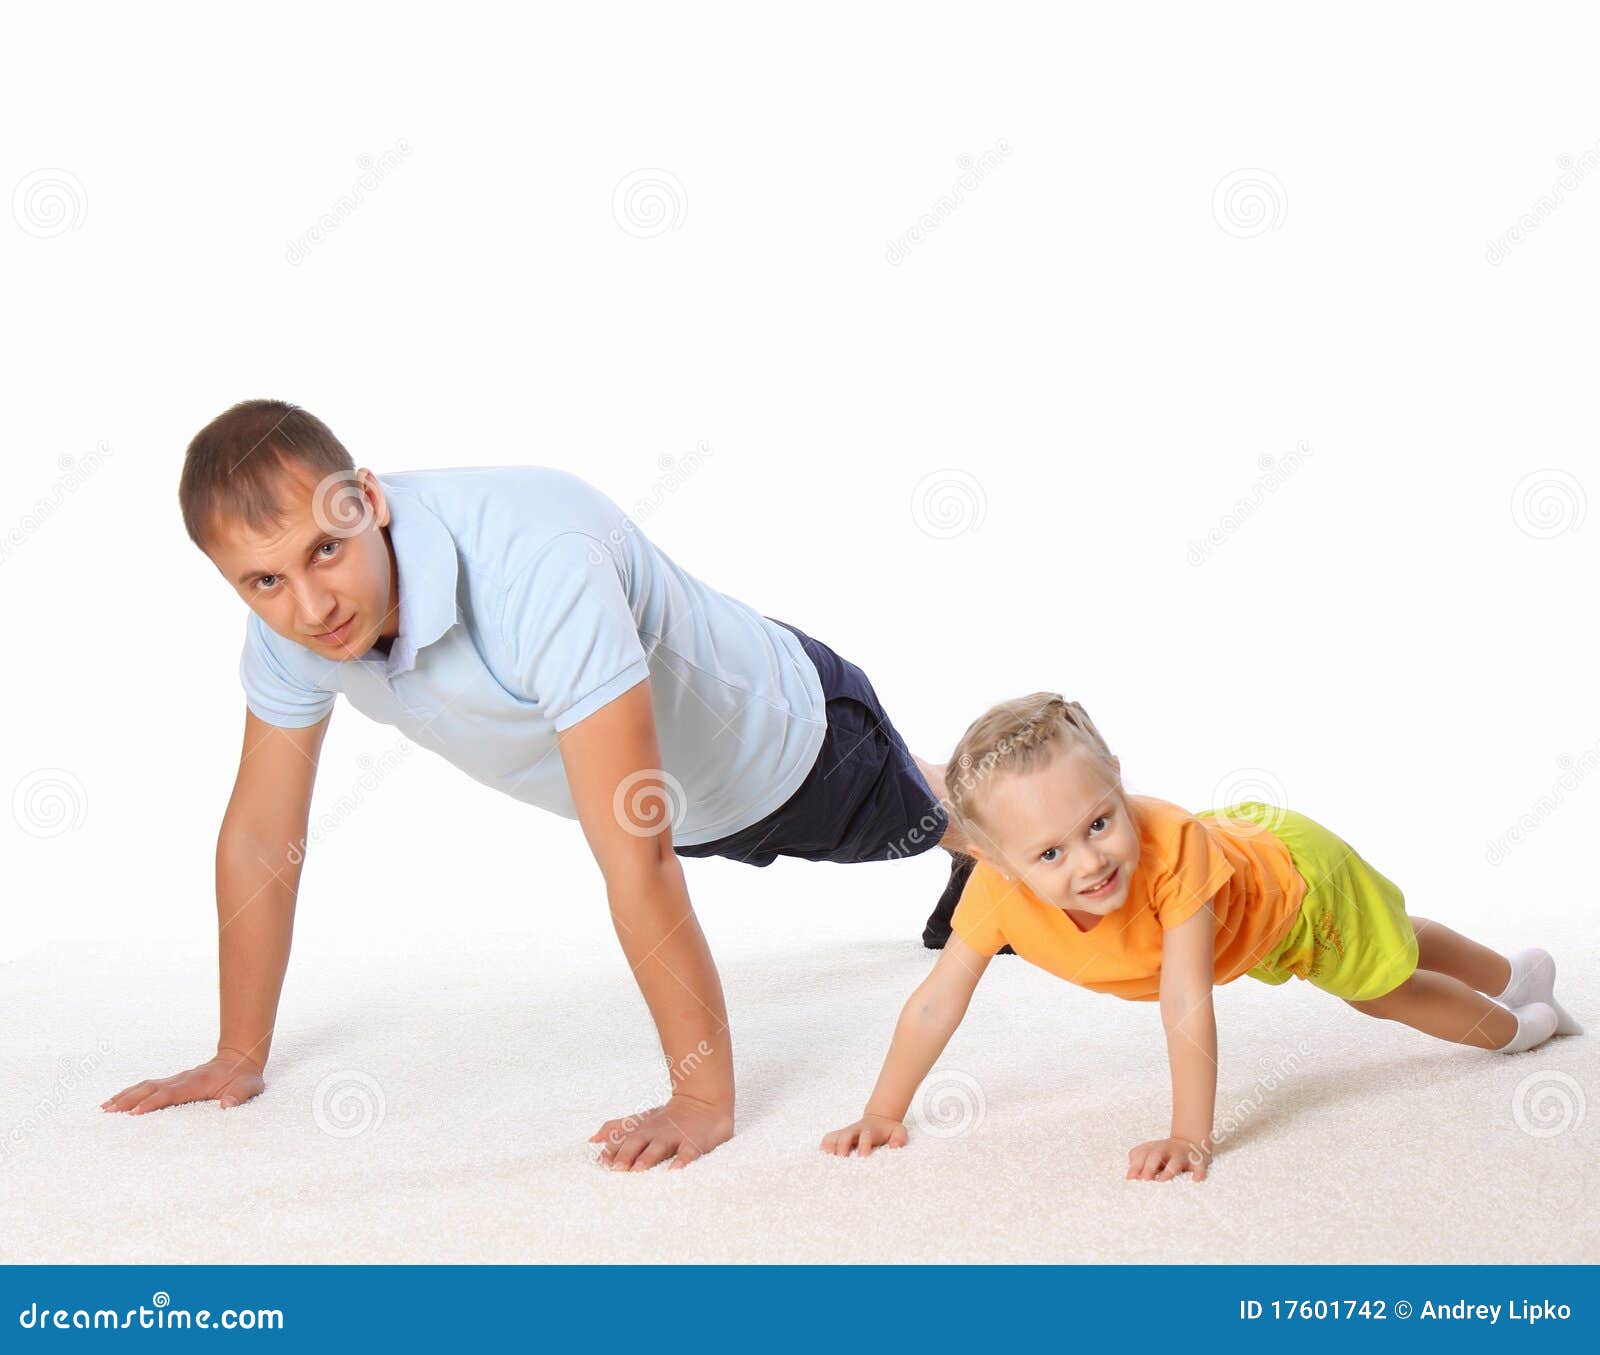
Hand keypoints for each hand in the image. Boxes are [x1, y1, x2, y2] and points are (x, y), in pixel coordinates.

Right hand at [100, 1048, 265, 1114]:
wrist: (241, 1060)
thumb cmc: (244, 1078)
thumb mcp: (249, 1087)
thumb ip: (239, 1095)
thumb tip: (227, 1105)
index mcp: (197, 1083)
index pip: (171, 1093)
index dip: (153, 1102)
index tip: (136, 1112)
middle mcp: (182, 1079)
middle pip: (151, 1088)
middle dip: (130, 1099)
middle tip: (109, 1111)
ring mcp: (176, 1079)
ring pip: (146, 1085)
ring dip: (126, 1095)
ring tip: (105, 1107)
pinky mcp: (173, 1082)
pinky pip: (149, 1087)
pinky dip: (132, 1092)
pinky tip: (118, 1101)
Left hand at [589, 1092, 733, 1170]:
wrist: (704, 1100)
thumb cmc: (667, 1116)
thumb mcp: (640, 1118)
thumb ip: (616, 1128)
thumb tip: (592, 1139)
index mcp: (641, 1128)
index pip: (620, 1139)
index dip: (610, 1151)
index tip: (600, 1164)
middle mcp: (655, 1132)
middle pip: (637, 1143)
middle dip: (625, 1156)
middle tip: (616, 1170)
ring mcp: (675, 1136)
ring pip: (659, 1147)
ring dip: (648, 1158)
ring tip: (639, 1170)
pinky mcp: (695, 1142)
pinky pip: (688, 1152)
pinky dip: (682, 1160)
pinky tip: (675, 1170)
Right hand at [820, 1113, 907, 1157]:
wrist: (878, 1120)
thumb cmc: (888, 1130)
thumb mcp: (899, 1130)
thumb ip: (899, 1137)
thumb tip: (894, 1147)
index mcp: (869, 1130)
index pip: (865, 1136)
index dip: (864, 1145)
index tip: (863, 1157)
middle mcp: (854, 1131)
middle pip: (844, 1136)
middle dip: (842, 1147)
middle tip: (842, 1160)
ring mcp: (845, 1133)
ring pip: (832, 1137)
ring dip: (829, 1148)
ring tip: (827, 1162)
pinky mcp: (838, 1137)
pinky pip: (827, 1140)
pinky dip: (823, 1149)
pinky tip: (822, 1161)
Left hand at [1126, 1136, 1210, 1180]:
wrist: (1189, 1142)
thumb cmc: (1164, 1154)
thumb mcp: (1149, 1154)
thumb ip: (1138, 1163)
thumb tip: (1130, 1177)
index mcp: (1153, 1148)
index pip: (1142, 1154)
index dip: (1135, 1165)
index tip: (1130, 1177)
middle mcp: (1167, 1150)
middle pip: (1156, 1155)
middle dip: (1149, 1166)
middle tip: (1144, 1179)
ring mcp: (1181, 1155)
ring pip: (1175, 1162)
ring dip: (1169, 1171)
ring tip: (1162, 1180)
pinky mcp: (1197, 1161)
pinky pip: (1199, 1166)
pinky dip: (1199, 1172)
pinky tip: (1196, 1179)